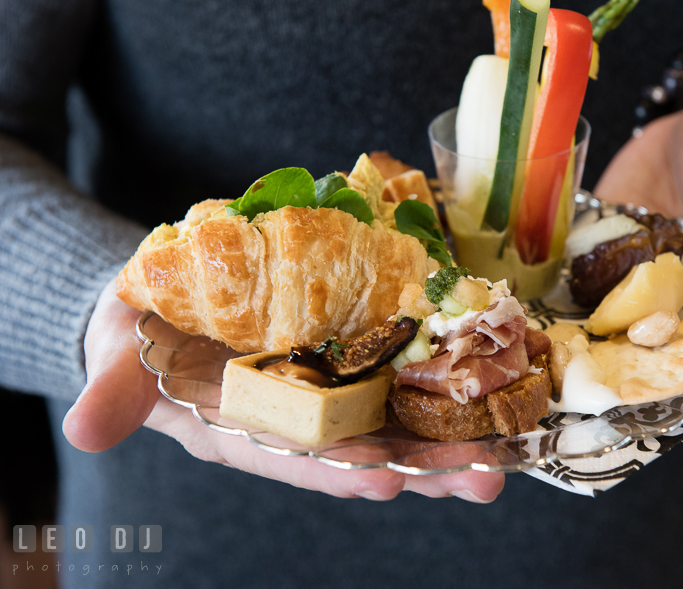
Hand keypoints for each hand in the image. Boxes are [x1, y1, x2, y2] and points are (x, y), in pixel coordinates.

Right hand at [62, 279, 504, 502]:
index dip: (335, 470)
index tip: (381, 478)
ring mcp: (329, 393)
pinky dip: (444, 390)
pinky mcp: (351, 358)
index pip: (296, 459)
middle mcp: (297, 422)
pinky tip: (491, 395)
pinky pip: (401, 377)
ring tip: (503, 458)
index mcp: (245, 431)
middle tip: (484, 477)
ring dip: (449, 442)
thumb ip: (116, 390)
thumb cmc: (146, 332)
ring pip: (395, 425)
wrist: (173, 301)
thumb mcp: (123, 356)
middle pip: (365, 453)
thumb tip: (82, 429)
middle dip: (423, 469)